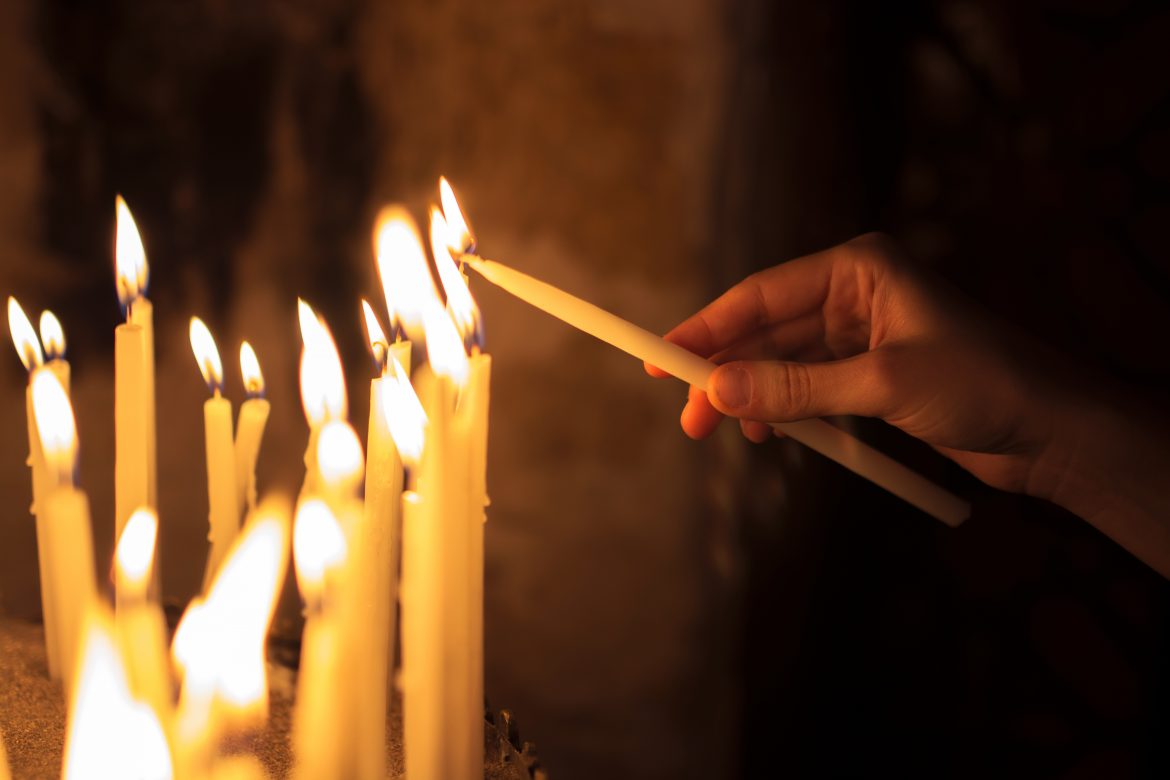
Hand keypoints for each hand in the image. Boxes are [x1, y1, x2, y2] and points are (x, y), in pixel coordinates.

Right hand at [646, 233, 1072, 496]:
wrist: (1052, 430)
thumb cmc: (985, 384)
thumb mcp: (882, 384)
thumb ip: (796, 388)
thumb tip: (718, 392)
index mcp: (858, 269)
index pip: (761, 295)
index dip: (705, 327)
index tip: (659, 357)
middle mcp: (853, 294)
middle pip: (764, 331)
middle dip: (723, 372)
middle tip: (686, 416)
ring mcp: (860, 335)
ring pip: (780, 362)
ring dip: (749, 396)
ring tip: (717, 433)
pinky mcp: (868, 373)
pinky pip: (805, 386)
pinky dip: (782, 410)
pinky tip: (766, 434)